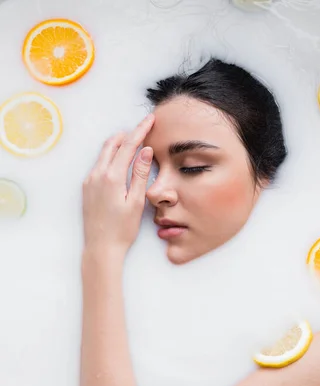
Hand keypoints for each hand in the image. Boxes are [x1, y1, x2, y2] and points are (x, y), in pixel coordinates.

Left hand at [82, 114, 154, 257]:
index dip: (140, 130)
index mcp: (111, 177)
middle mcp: (97, 175)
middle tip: (143, 128)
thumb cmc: (121, 230)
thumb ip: (139, 174)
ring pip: (104, 153)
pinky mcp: (87, 188)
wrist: (101, 248)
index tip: (150, 119)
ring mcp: (89, 181)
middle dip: (128, 133)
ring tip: (133, 142)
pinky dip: (110, 157)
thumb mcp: (136, 202)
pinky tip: (120, 162)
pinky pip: (99, 165)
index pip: (128, 146)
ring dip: (118, 144)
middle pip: (112, 144)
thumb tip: (145, 151)